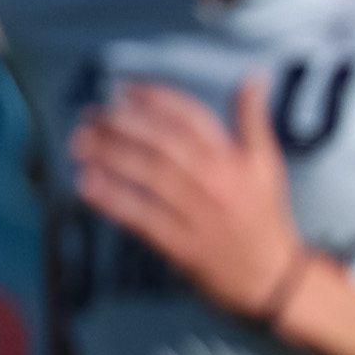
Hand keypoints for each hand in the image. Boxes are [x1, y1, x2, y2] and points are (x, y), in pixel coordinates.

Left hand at [70, 76, 315, 325]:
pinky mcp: (182, 245)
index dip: (154, 99)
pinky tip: (87, 184)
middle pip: (162, 143)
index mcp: (235, 159)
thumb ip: (254, 119)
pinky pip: (141, 217)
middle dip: (121, 124)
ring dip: (109, 155)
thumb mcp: (268, 163)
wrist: (273, 277)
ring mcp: (199, 214)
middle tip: (92, 115)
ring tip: (80, 143)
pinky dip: (112, 199)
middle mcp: (217, 183)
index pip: (191, 117)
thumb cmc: (264, 217)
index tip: (124, 91)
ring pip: (148, 176)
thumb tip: (253, 78)